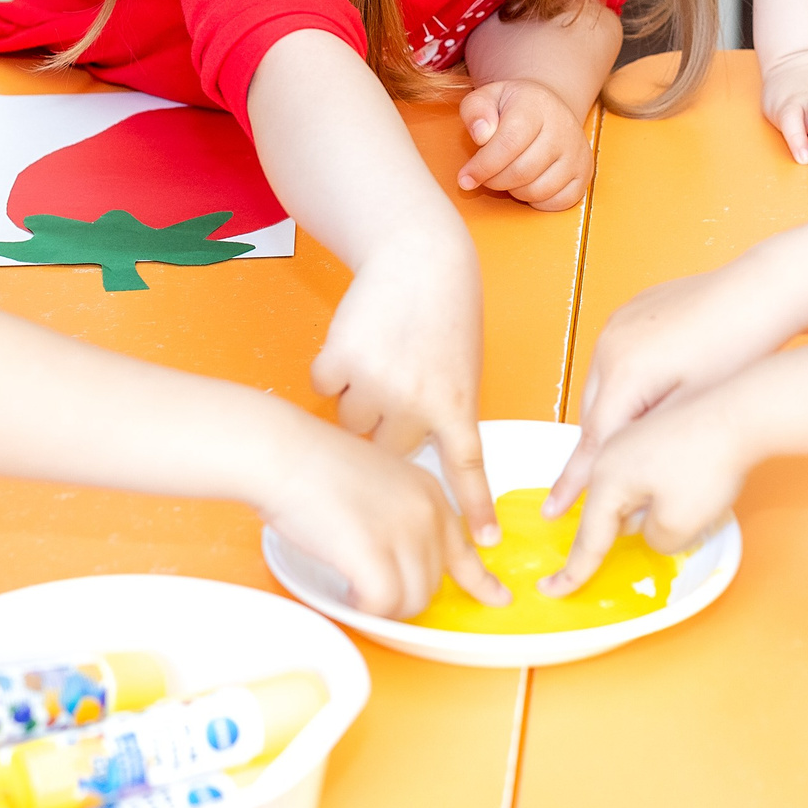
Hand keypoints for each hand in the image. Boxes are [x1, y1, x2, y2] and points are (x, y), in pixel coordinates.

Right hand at [257, 414, 508, 617]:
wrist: (282, 452)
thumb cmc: (313, 467)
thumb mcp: (378, 483)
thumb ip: (400, 516)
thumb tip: (401, 561)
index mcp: (429, 493)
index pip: (465, 547)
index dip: (481, 580)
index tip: (497, 598)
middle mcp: (426, 511)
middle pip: (433, 584)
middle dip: (403, 594)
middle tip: (367, 583)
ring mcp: (403, 532)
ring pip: (412, 600)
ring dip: (383, 604)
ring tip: (353, 583)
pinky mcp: (375, 552)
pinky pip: (382, 604)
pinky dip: (364, 606)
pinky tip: (346, 587)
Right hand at [311, 241, 497, 539]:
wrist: (419, 257)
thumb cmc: (443, 314)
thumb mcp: (462, 370)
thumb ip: (443, 415)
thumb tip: (416, 461)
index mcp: (456, 405)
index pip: (466, 470)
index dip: (473, 510)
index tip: (482, 550)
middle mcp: (418, 401)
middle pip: (384, 450)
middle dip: (382, 427)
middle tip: (396, 383)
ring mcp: (377, 384)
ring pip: (350, 421)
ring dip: (356, 396)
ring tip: (381, 355)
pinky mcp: (341, 362)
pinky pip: (324, 387)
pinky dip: (333, 369)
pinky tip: (358, 340)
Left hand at [457, 78, 591, 209]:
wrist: (548, 107)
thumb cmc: (511, 107)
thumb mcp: (487, 97)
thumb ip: (475, 111)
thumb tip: (481, 135)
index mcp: (536, 106)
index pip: (509, 143)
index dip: (483, 166)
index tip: (465, 179)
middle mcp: (563, 128)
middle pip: (522, 171)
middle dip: (494, 181)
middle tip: (485, 177)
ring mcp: (577, 152)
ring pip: (538, 190)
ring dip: (514, 191)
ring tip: (506, 176)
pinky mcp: (585, 173)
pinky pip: (558, 202)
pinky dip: (536, 201)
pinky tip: (527, 184)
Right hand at [540, 386, 749, 597]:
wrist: (742, 412)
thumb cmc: (708, 466)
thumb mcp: (679, 525)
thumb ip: (655, 540)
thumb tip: (652, 530)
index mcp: (608, 478)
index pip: (588, 534)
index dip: (574, 569)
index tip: (552, 590)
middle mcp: (611, 453)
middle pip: (600, 505)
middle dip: (605, 531)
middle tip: (593, 560)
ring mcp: (631, 435)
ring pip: (617, 484)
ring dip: (630, 506)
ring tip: (653, 517)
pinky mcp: (654, 428)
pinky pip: (634, 466)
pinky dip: (644, 486)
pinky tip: (673, 486)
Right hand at [545, 257, 807, 513]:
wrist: (759, 293)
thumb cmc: (737, 349)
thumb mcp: (692, 409)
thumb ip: (648, 443)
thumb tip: (622, 472)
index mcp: (624, 373)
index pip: (592, 441)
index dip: (574, 480)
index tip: (554, 509)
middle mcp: (610, 344)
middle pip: (593, 414)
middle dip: (597, 449)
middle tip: (598, 483)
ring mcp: (618, 324)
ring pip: (602, 386)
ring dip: (612, 414)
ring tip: (636, 437)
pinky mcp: (631, 312)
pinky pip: (614, 359)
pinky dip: (622, 383)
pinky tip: (650, 393)